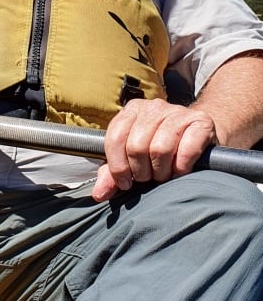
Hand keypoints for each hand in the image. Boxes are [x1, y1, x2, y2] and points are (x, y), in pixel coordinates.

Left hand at [92, 98, 216, 201]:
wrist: (199, 137)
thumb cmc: (160, 150)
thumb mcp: (132, 159)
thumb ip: (111, 174)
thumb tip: (99, 193)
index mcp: (133, 110)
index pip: (115, 137)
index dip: (118, 166)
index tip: (125, 182)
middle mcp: (154, 107)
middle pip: (137, 145)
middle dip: (141, 171)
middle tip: (149, 178)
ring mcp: (179, 112)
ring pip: (160, 149)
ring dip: (161, 172)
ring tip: (164, 175)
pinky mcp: (201, 122)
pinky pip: (186, 151)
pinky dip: (181, 168)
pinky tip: (181, 170)